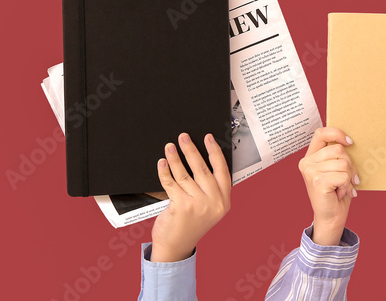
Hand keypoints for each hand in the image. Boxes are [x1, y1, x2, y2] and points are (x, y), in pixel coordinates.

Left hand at [150, 132, 230, 262]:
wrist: (176, 247)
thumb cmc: (191, 225)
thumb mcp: (209, 209)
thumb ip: (210, 189)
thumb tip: (200, 159)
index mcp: (223, 201)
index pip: (221, 170)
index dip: (214, 152)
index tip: (208, 138)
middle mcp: (213, 203)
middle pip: (202, 169)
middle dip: (191, 150)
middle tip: (184, 137)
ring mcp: (198, 205)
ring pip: (184, 174)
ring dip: (175, 158)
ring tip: (169, 147)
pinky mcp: (181, 207)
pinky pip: (171, 183)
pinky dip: (165, 171)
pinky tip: (162, 163)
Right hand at [298, 127, 357, 245]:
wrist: (331, 218)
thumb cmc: (336, 193)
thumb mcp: (335, 170)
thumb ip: (337, 156)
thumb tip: (350, 142)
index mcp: (310, 157)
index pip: (321, 133)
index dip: (337, 133)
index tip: (350, 142)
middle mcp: (307, 163)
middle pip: (338, 150)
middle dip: (349, 165)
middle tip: (346, 180)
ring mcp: (310, 172)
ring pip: (343, 163)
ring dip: (348, 178)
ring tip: (341, 187)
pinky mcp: (317, 182)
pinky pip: (343, 176)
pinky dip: (346, 186)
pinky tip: (339, 193)